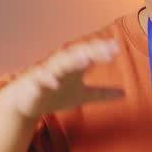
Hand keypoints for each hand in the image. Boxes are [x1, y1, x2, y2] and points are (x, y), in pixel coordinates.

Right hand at [4, 38, 124, 120]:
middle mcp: (62, 65)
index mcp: (74, 66)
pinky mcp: (34, 84)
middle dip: (91, 51)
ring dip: (71, 61)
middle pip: (77, 54)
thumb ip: (102, 93)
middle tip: (107, 50)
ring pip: (60, 64)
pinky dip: (47, 80)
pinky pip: (41, 80)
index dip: (102, 50)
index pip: (90, 54)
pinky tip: (54, 83)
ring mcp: (48, 73)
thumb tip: (125, 94)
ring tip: (85, 60)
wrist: (26, 103)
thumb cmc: (55, 94)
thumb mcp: (82, 95)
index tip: (116, 47)